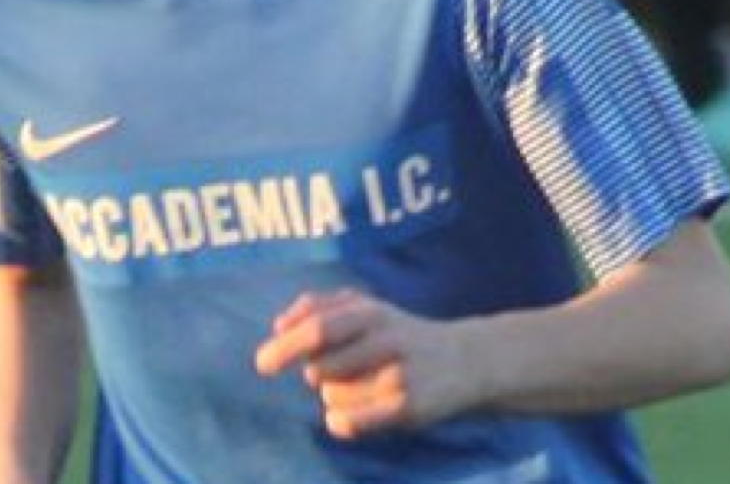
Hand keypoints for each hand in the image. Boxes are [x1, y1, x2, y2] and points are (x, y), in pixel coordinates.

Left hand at [252, 289, 482, 439]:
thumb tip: (278, 325)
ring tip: (361, 386)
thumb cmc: (400, 333)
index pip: (317, 330)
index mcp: (371, 312)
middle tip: (326, 373)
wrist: (467, 360)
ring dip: (333, 395)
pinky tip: (351, 414)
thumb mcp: (366, 305)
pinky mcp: (408, 409)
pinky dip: (340, 421)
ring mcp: (398, 377)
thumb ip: (318, 306)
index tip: (262, 365)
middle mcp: (386, 340)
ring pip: (332, 397)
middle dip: (315, 374)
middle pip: (319, 369)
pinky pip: (349, 423)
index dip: (285, 348)